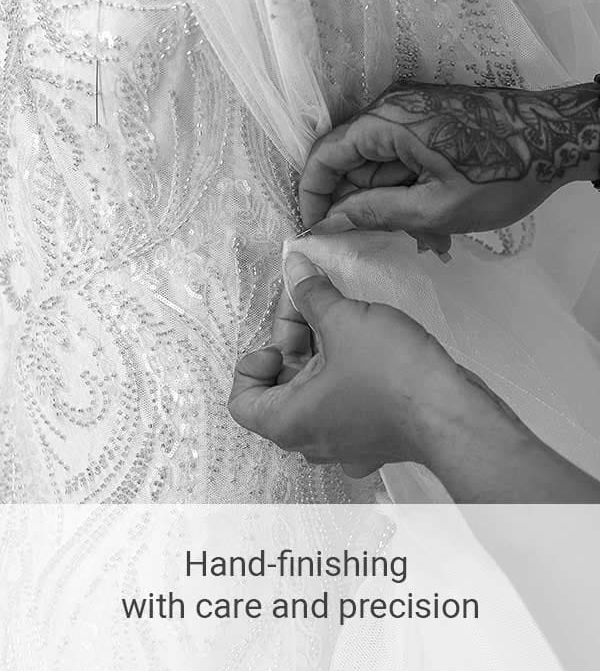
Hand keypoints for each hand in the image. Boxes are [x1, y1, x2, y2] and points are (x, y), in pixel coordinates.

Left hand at [229, 252, 463, 474]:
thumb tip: (294, 266)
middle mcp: (310, 439)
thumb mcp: (344, 321)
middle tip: (312, 304)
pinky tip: (364, 341)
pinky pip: (343, 402)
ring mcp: (343, 441)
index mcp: (288, 422)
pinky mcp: (372, 435)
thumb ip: (313, 294)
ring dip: (319, 352)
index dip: (252, 365)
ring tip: (340, 315)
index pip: (241, 402)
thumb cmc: (391, 375)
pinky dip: (343, 372)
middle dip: (292, 341)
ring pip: (314, 393)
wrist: (453, 413)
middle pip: (281, 388)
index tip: (279, 342)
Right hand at [299, 82, 599, 236]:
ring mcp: (413, 113)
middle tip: (366, 242)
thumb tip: (330, 220)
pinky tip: (429, 219)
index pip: (326, 155)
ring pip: (377, 162)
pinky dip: (404, 187)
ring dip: (384, 200)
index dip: (312, 194)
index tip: (313, 228)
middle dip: (353, 203)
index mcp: (388, 123)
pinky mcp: (430, 120)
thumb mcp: (437, 207)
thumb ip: (377, 212)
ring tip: (417, 235)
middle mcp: (392, 109)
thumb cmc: (503, 175)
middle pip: (349, 159)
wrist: (561, 138)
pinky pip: (400, 156)